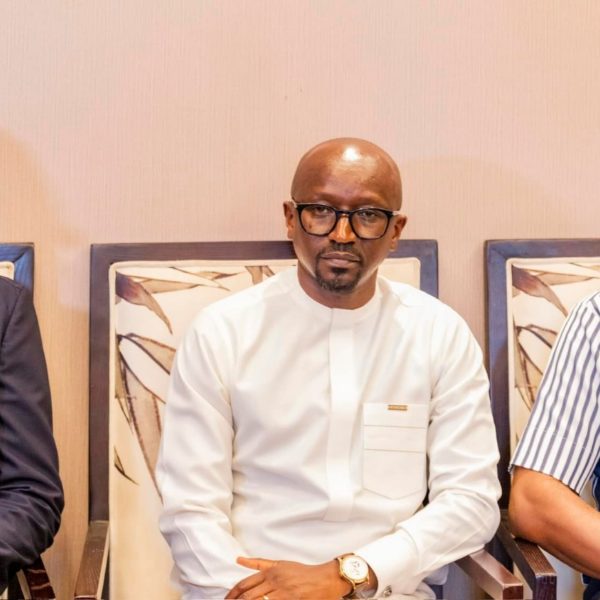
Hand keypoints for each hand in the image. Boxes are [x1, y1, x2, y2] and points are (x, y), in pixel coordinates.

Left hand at [226, 556, 351, 599]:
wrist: (324, 578)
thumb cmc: (302, 572)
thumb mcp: (280, 563)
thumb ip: (259, 564)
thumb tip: (238, 559)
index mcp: (270, 571)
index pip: (244, 584)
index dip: (232, 594)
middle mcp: (274, 580)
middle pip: (248, 595)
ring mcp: (282, 591)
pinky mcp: (290, 599)